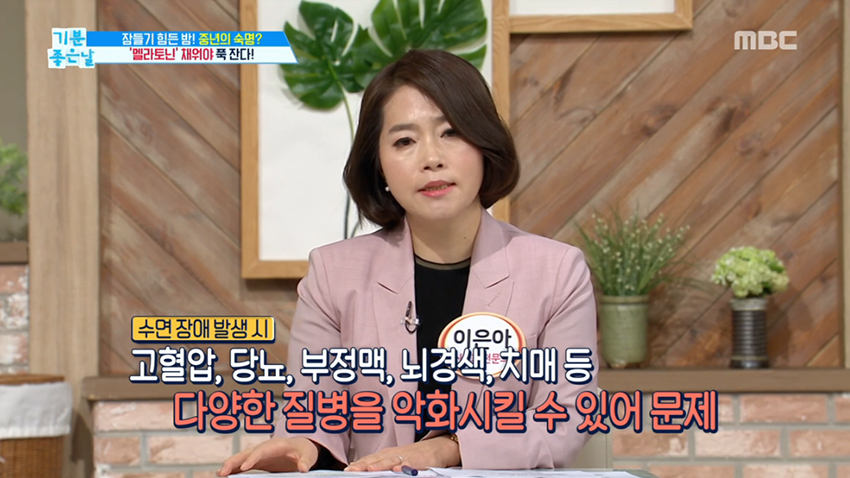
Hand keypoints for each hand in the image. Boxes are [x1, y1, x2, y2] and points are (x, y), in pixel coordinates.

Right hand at [217, 437, 319, 475]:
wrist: (301, 447)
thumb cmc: (304, 450)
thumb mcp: (308, 454)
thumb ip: (306, 461)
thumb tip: (303, 468)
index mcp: (276, 445)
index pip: (262, 451)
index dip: (252, 458)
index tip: (244, 468)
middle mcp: (264, 448)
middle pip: (247, 453)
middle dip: (234, 461)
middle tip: (223, 472)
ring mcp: (259, 455)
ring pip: (241, 458)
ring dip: (230, 465)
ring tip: (219, 474)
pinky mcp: (257, 462)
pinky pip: (242, 465)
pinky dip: (233, 470)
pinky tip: (225, 476)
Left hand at [344, 436, 459, 471]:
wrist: (436, 448)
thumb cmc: (412, 455)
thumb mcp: (393, 458)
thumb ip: (378, 463)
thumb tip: (357, 468)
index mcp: (386, 454)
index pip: (369, 459)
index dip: (358, 464)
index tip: (347, 470)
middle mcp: (394, 454)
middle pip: (377, 459)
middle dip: (364, 465)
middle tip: (353, 470)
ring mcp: (407, 457)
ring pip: (391, 461)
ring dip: (381, 465)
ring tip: (371, 469)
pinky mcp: (420, 461)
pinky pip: (411, 465)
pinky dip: (404, 467)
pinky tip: (398, 470)